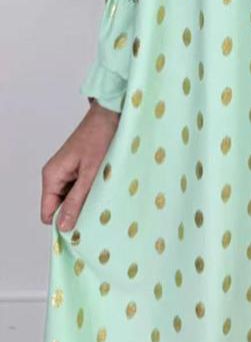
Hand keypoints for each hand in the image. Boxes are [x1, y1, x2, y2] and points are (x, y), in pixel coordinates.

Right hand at [40, 101, 119, 232]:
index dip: (63, 222)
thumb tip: (63, 227)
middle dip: (77, 212)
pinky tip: (105, 189)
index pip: (48, 213)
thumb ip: (76, 200)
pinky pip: (80, 189)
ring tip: (104, 197)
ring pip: (72, 199)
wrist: (111, 114)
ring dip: (86, 201)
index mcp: (52, 176)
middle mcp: (56, 175)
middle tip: (98, 211)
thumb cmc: (100, 138)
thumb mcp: (91, 173)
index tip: (83, 226)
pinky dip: (91, 192)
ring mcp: (67, 172)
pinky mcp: (78, 169)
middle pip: (60, 208)